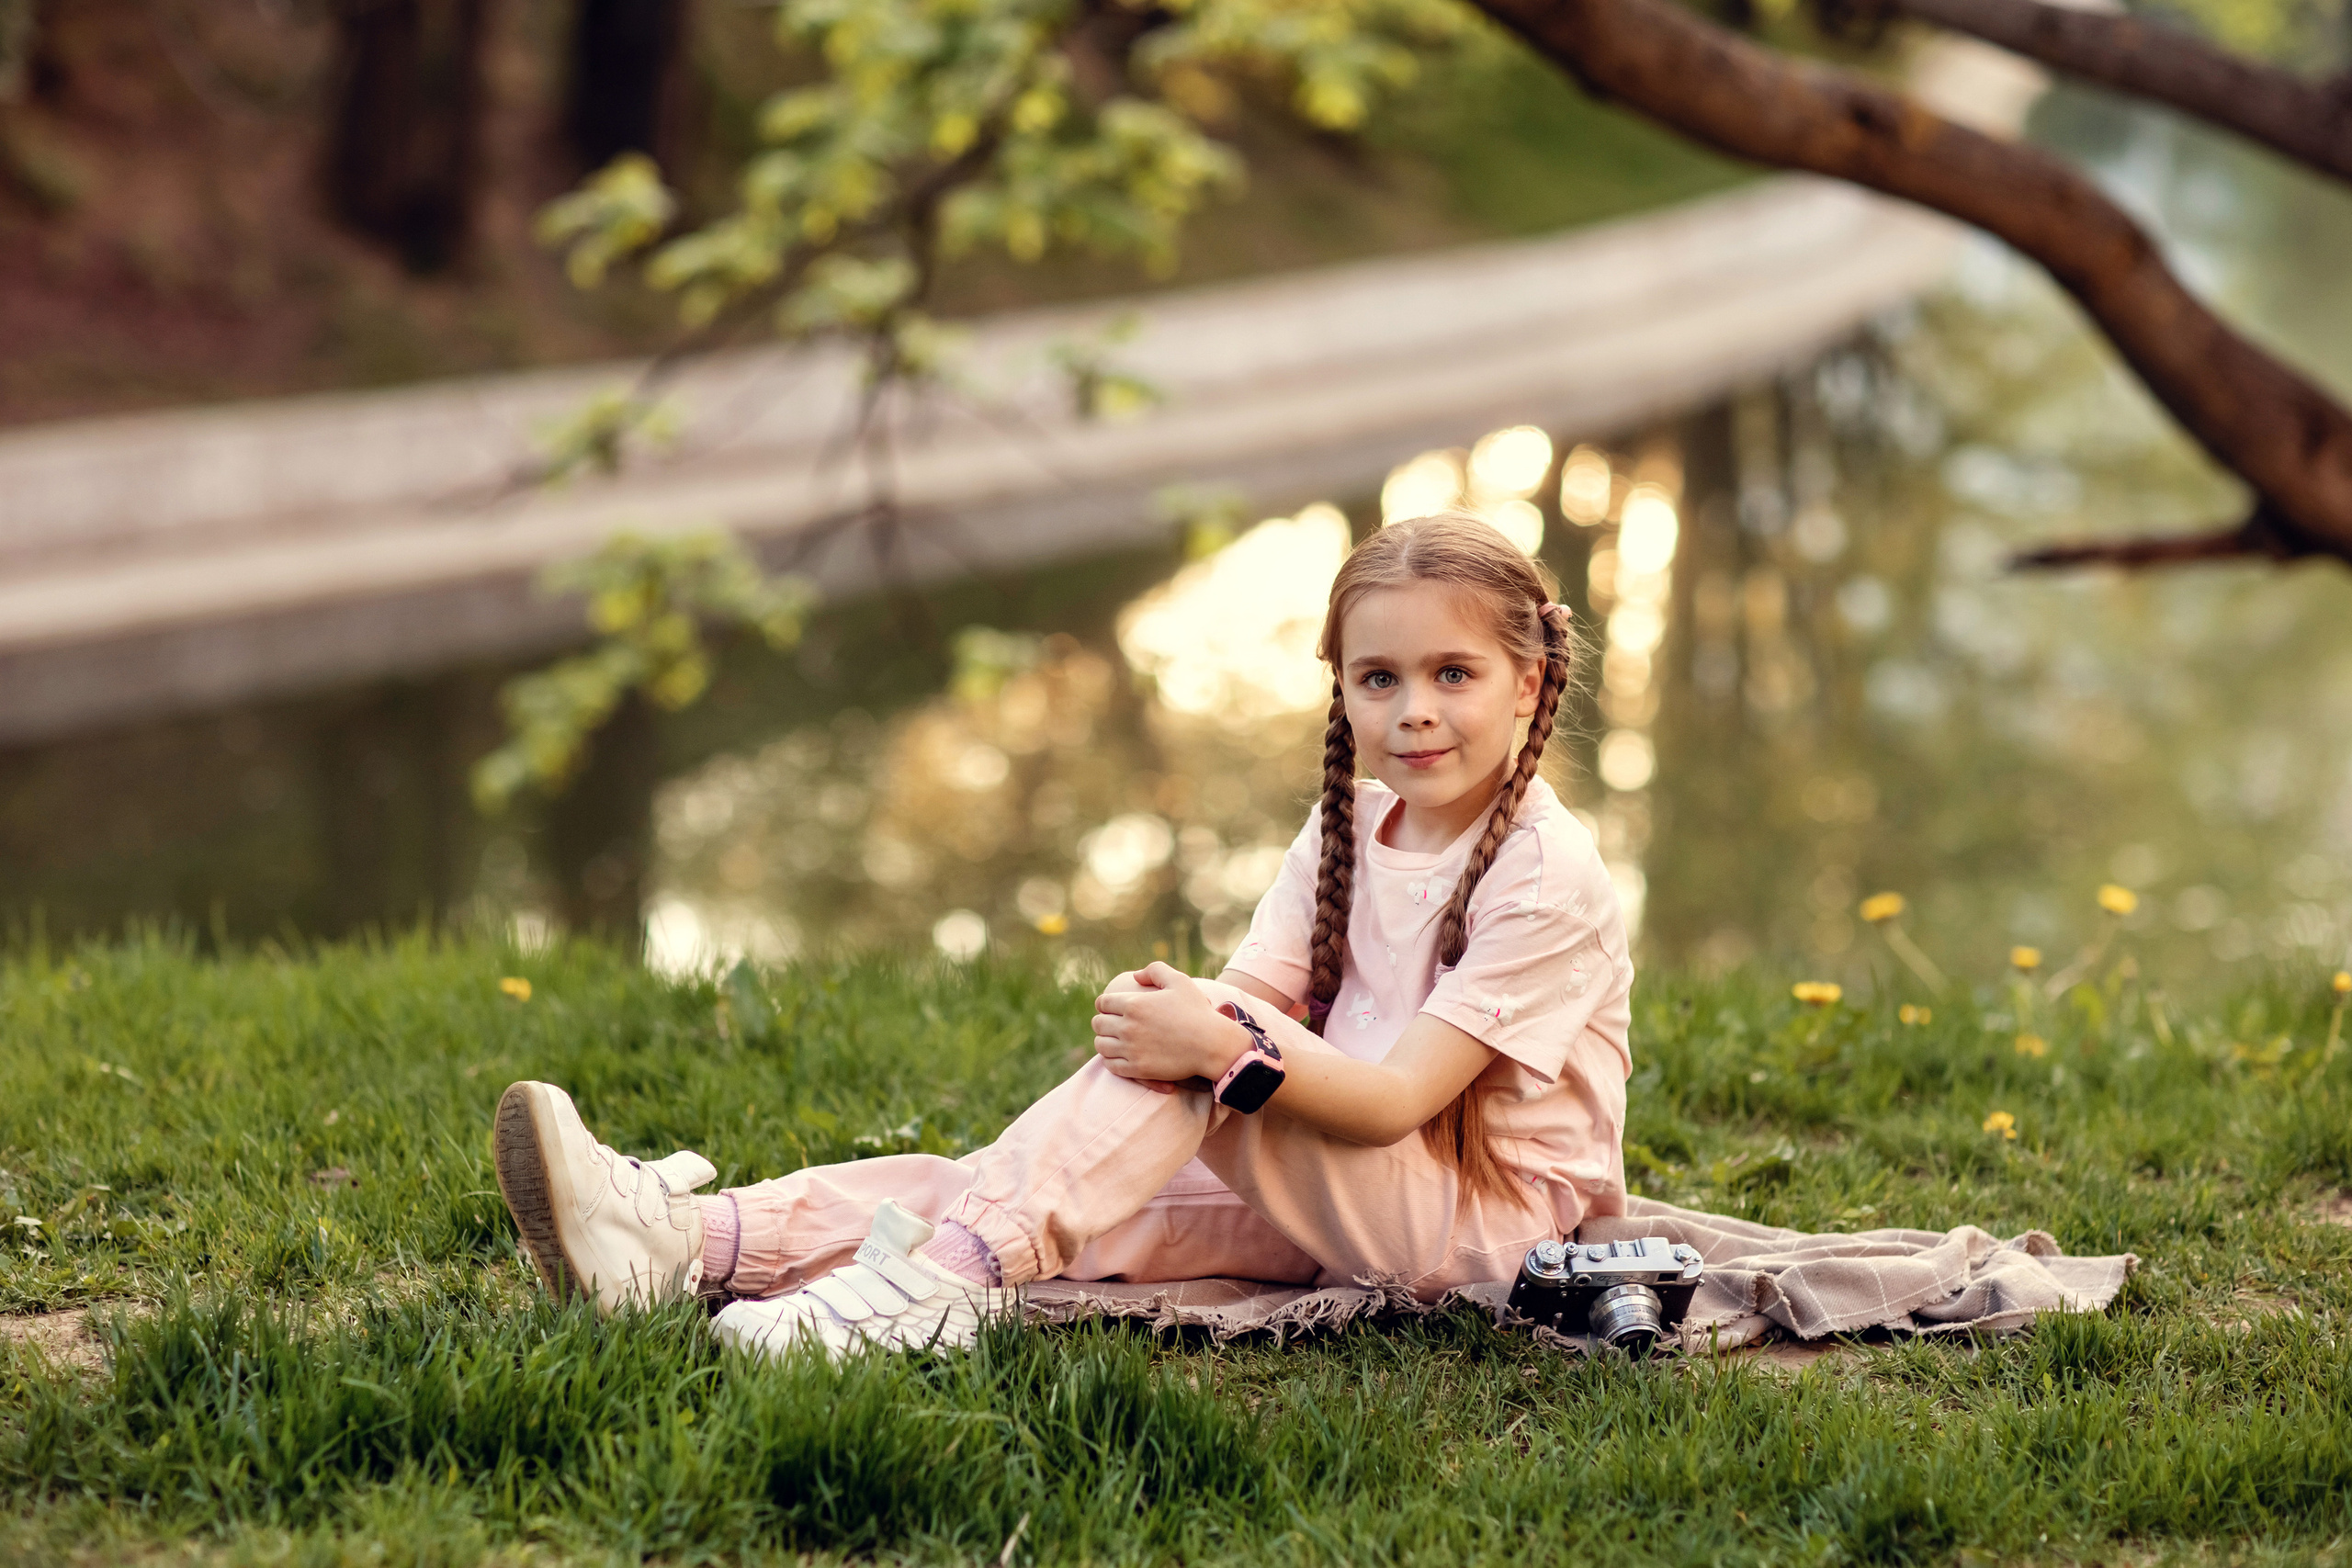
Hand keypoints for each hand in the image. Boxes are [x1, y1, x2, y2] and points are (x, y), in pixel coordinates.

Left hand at [1091, 962, 1244, 1091]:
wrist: (1211, 1045)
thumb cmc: (1197, 1011)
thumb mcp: (1179, 981)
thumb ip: (1155, 970)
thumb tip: (1136, 977)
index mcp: (1134, 1004)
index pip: (1103, 1003)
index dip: (1104, 1004)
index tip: (1110, 1008)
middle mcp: (1128, 1026)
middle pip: (1098, 1024)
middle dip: (1103, 1022)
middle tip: (1111, 1024)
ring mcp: (1131, 1049)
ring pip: (1101, 1045)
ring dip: (1104, 1041)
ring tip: (1112, 1040)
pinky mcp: (1137, 1069)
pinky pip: (1110, 1065)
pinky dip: (1110, 1060)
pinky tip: (1118, 1056)